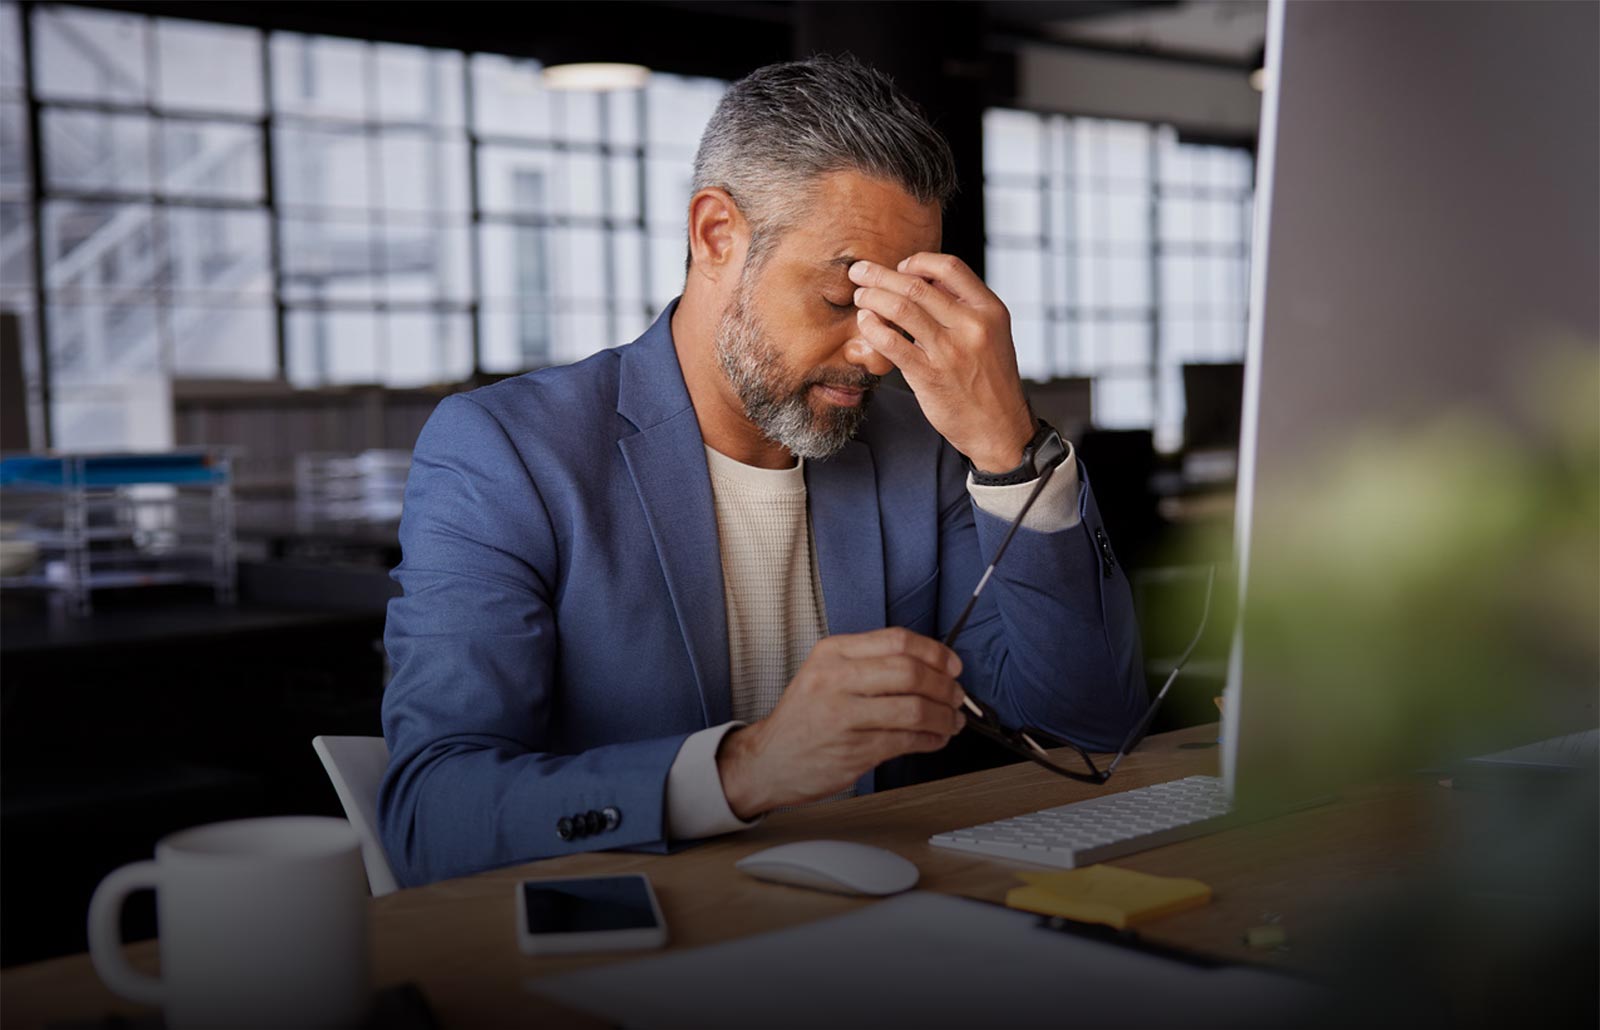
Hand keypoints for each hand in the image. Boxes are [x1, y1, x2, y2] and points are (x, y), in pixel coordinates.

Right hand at [716, 628, 966, 818]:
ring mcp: (844, 716)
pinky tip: (936, 739)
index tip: (952, 665)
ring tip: (952, 721)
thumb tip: (930, 665)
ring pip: (914, 709)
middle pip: (910, 672)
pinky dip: (932, 740)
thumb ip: (869, 663)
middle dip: (945, 685)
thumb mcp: (825, 673)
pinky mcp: (854, 750)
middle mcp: (836, 679)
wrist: (767, 760)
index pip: (897, 640)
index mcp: (832, 653)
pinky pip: (908, 741)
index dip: (935, 652)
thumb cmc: (804, 717)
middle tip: (957, 695)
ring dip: (945, 716)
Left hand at [848, 254, 1034, 472]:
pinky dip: (873, 328)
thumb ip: (962, 308)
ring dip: (873, 297)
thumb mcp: (991, 335)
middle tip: (859, 272)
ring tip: (860, 296)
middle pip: (917, 285)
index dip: (918, 261)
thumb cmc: (990, 380)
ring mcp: (950, 351)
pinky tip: (865, 323)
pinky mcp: (930, 376)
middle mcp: (972, 326)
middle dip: (880, 275)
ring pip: (901, 309)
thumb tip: (922, 281)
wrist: (1000, 428)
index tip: (900, 268)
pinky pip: (892, 343)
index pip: (950, 267)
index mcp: (990, 310)